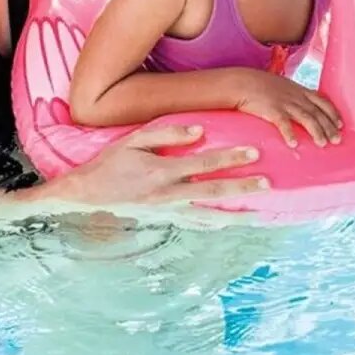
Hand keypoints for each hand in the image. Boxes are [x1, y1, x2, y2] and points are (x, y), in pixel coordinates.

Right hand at [69, 124, 269, 207]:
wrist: (87, 194)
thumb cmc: (110, 162)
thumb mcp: (134, 140)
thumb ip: (166, 134)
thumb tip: (198, 130)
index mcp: (162, 171)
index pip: (204, 163)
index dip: (230, 157)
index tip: (254, 152)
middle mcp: (168, 194)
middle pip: (213, 191)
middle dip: (242, 187)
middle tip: (267, 182)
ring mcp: (167, 211)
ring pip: (208, 214)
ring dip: (235, 213)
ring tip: (259, 213)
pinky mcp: (165, 218)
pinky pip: (195, 223)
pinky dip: (215, 224)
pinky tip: (230, 223)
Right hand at [233, 69, 341, 147]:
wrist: (241, 81)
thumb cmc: (257, 84)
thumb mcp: (279, 85)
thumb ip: (290, 95)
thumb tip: (296, 106)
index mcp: (298, 89)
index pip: (322, 100)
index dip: (333, 113)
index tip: (340, 124)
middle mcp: (295, 96)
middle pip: (318, 112)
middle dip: (330, 126)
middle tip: (337, 140)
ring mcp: (285, 103)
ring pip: (307, 118)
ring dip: (317, 131)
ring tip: (323, 144)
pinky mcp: (272, 110)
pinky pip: (284, 124)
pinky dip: (290, 134)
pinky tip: (294, 144)